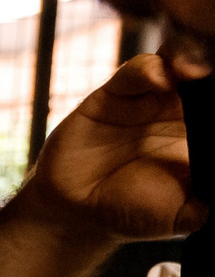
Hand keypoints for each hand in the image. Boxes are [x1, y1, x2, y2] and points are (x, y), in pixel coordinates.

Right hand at [14, 54, 202, 245]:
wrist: (75, 214)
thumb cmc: (131, 214)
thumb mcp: (185, 215)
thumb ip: (211, 204)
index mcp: (199, 135)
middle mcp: (176, 112)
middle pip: (204, 78)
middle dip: (213, 68)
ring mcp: (146, 101)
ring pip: (174, 65)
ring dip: (188, 61)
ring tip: (195, 71)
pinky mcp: (113, 95)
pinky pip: (136, 72)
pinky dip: (150, 68)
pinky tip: (160, 77)